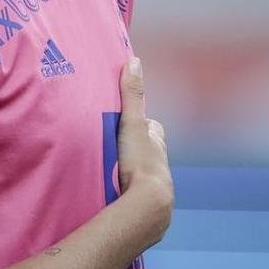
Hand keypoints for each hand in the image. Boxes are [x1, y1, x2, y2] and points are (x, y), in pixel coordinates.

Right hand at [116, 57, 173, 205]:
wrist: (145, 208)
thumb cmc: (141, 162)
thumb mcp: (133, 123)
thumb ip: (132, 94)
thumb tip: (133, 61)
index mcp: (157, 142)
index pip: (149, 127)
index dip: (138, 122)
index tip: (124, 120)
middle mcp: (159, 163)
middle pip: (144, 149)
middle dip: (131, 146)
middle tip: (112, 144)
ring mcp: (153, 185)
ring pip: (139, 171)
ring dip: (127, 170)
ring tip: (109, 169)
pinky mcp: (144, 205)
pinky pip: (133, 192)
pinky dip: (124, 189)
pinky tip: (113, 192)